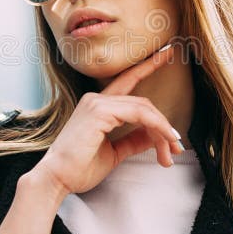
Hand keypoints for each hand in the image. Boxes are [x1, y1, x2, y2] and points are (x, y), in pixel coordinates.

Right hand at [33, 43, 183, 196]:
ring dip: (163, 130)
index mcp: (98, 106)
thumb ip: (133, 140)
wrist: (57, 180)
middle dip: (164, 126)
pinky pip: (139, 114)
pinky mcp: (99, 111)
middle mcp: (96, 99)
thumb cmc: (79, 168)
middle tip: (176, 150)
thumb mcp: (114, 152)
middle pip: (144, 104)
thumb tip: (153, 135)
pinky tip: (165, 138)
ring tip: (171, 152)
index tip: (167, 53)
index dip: (148, 66)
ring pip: (144, 108)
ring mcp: (97, 103)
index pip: (128, 82)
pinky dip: (156, 126)